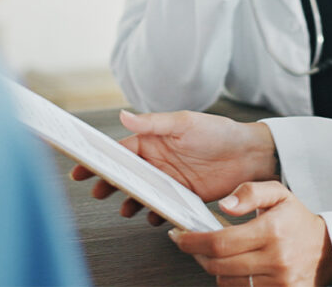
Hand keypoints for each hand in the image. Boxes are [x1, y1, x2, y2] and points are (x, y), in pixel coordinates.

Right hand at [69, 110, 277, 220]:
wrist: (250, 155)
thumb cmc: (217, 132)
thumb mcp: (184, 123)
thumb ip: (153, 123)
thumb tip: (123, 115)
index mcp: (153, 140)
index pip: (120, 149)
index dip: (100, 158)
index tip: (82, 166)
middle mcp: (158, 161)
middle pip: (126, 174)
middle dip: (109, 183)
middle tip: (97, 191)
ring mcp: (169, 180)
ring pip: (141, 193)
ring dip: (130, 201)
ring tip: (125, 208)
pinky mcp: (183, 196)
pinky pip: (162, 207)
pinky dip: (154, 213)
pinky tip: (153, 217)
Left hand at [172, 181, 331, 286]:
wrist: (327, 250)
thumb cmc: (297, 220)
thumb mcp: (278, 194)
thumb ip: (250, 192)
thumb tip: (225, 205)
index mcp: (272, 231)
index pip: (220, 242)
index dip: (193, 242)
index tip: (179, 237)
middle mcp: (275, 259)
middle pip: (218, 266)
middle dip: (198, 255)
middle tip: (192, 244)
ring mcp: (279, 282)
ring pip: (227, 282)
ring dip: (215, 269)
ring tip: (217, 255)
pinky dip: (232, 281)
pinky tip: (233, 268)